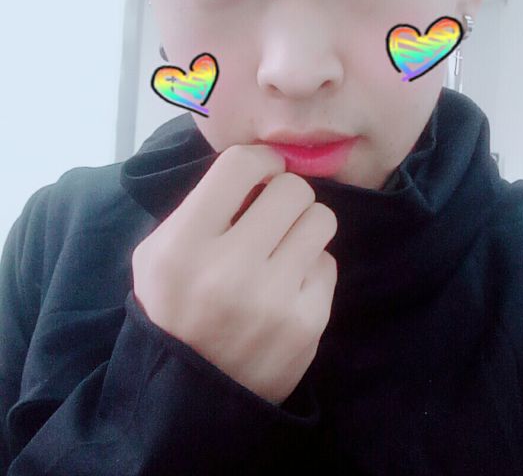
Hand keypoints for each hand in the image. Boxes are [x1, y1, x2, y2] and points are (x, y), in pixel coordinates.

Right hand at [131, 144, 337, 405]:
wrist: (192, 395)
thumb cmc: (174, 310)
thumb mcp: (160, 254)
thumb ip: (204, 206)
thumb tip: (263, 167)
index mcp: (182, 246)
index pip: (241, 165)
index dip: (259, 160)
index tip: (263, 173)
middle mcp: (229, 270)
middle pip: (293, 188)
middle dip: (285, 195)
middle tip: (273, 214)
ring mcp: (273, 299)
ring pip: (321, 219)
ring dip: (303, 227)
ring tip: (282, 248)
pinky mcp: (307, 323)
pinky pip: (328, 262)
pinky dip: (310, 268)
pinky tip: (288, 287)